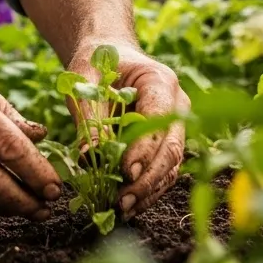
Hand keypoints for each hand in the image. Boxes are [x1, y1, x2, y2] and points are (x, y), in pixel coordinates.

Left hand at [67, 42, 189, 218]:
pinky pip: (163, 170)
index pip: (159, 120)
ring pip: (171, 165)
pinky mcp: (167, 142)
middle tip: (122, 200)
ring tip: (123, 208)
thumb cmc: (96, 62)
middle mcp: (178, 104)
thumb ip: (89, 115)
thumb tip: (88, 158)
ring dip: (149, 190)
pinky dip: (147, 189)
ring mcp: (177, 125)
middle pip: (171, 148)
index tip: (126, 172)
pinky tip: (128, 204)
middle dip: (148, 178)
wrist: (109, 53)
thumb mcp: (84, 79)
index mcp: (160, 81)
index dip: (145, 149)